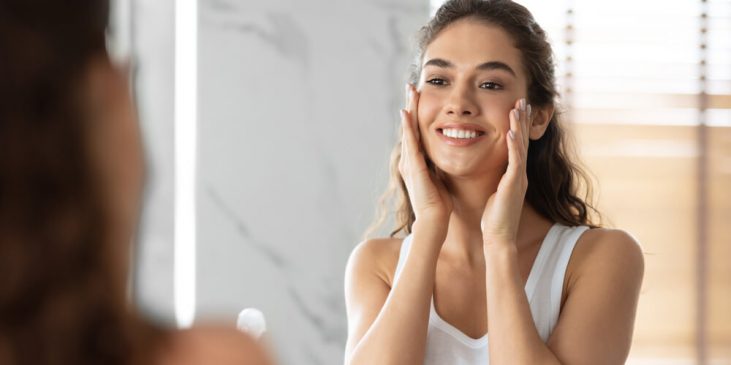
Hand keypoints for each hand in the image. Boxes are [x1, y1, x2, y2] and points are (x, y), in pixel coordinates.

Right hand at [399, 84, 452, 226]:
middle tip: (411, 85)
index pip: (416, 132)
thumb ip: (437, 166)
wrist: (434, 222)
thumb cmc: (439, 204)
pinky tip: (407, 114)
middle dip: (410, 106)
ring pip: (408, 131)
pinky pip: (411, 143)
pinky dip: (408, 128)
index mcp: (417, 161)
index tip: (419, 96)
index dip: (416, 114)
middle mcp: (410, 160)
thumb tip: (444, 155)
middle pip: (409, 127)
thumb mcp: (439, 179)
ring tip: (409, 92)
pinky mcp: (414, 168)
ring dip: (408, 110)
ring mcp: (409, 163)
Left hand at [481, 98, 531, 245]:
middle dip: (522, 120)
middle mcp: (519, 174)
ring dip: (519, 126)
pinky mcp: (513, 186)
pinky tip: (512, 132)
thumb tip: (490, 170)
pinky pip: (515, 162)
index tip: (516, 108)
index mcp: (514, 174)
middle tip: (523, 99)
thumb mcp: (495, 193)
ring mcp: (518, 179)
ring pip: (521, 147)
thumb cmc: (494, 218)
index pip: (517, 145)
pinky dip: (514, 147)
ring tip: (518, 108)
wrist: (498, 237)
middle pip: (522, 141)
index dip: (517, 126)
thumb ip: (496, 180)